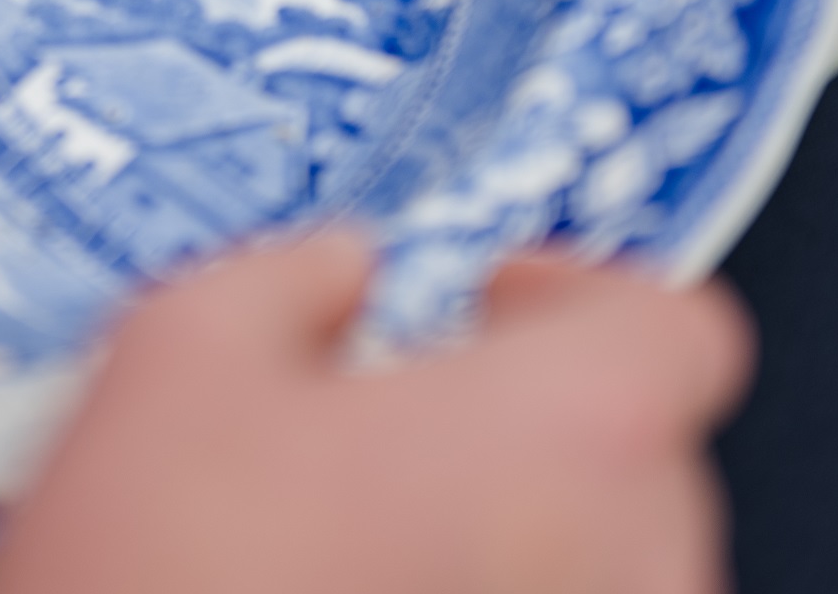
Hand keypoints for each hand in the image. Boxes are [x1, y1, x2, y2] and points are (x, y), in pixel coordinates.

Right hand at [0, 234, 752, 593]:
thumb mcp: (175, 361)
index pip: (672, 329)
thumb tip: (327, 274)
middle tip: (395, 427)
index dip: (576, 295)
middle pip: (638, 460)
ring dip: (511, 545)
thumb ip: (286, 279)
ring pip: (600, 574)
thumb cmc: (165, 585)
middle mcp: (633, 566)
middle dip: (523, 428)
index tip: (495, 300)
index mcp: (572, 435)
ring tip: (364, 551)